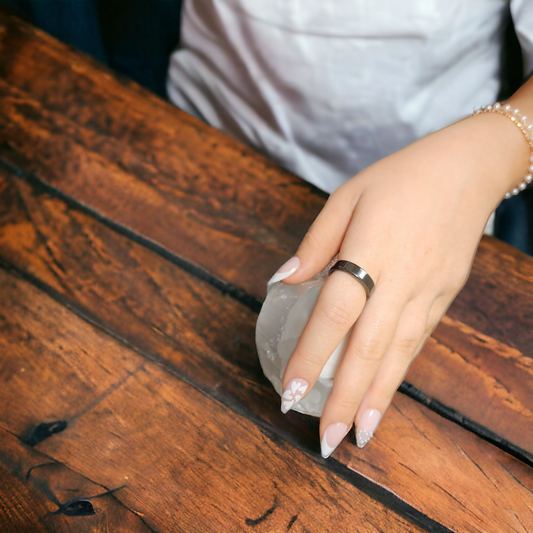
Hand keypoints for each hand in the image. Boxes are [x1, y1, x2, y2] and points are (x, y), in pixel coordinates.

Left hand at [274, 112, 526, 456]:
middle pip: (369, 348)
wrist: (469, 169)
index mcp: (369, 250)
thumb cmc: (398, 178)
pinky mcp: (445, 296)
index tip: (291, 392)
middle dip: (346, 398)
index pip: (334, 313)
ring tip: (359, 435)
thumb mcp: (346, 197)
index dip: (312, 356)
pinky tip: (385, 395)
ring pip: (398, 354)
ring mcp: (428, 291)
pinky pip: (417, 341)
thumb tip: (283, 282)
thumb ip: (314, 244)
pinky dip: (399, 373)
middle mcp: (401, 279)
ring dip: (377, 398)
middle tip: (326, 440)